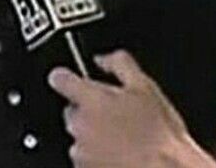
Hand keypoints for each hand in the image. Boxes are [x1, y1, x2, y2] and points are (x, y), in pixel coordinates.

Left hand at [48, 50, 215, 167]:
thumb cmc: (156, 132)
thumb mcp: (144, 86)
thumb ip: (119, 63)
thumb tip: (103, 59)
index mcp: (90, 99)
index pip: (60, 79)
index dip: (65, 76)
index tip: (69, 76)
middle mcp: (78, 126)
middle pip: (72, 109)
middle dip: (89, 109)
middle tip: (117, 111)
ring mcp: (80, 152)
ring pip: (80, 134)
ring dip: (95, 132)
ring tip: (124, 134)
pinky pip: (86, 156)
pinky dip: (98, 153)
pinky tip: (121, 151)